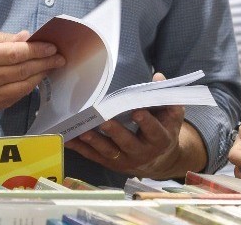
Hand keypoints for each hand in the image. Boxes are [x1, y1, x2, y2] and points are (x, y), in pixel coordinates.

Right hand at [0, 29, 63, 110]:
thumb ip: (6, 38)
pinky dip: (30, 85)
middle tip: (59, 57)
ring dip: (41, 75)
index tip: (51, 47)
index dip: (35, 50)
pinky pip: (19, 95)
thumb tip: (27, 37)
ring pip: (23, 85)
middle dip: (44, 63)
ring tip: (52, 66)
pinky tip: (37, 77)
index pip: (14, 54)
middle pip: (22, 70)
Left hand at [65, 96, 190, 177]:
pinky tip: (68, 138)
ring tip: (82, 131)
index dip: (146, 122)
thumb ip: (167, 97)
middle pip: (127, 143)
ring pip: (108, 152)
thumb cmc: (164, 130)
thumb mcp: (172, 115)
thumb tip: (158, 76)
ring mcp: (124, 160)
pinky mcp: (110, 163)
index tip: (137, 111)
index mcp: (159, 139)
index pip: (153, 131)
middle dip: (115, 133)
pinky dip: (80, 148)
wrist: (160, 160)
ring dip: (94, 142)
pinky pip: (93, 156)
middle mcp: (142, 153)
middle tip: (104, 121)